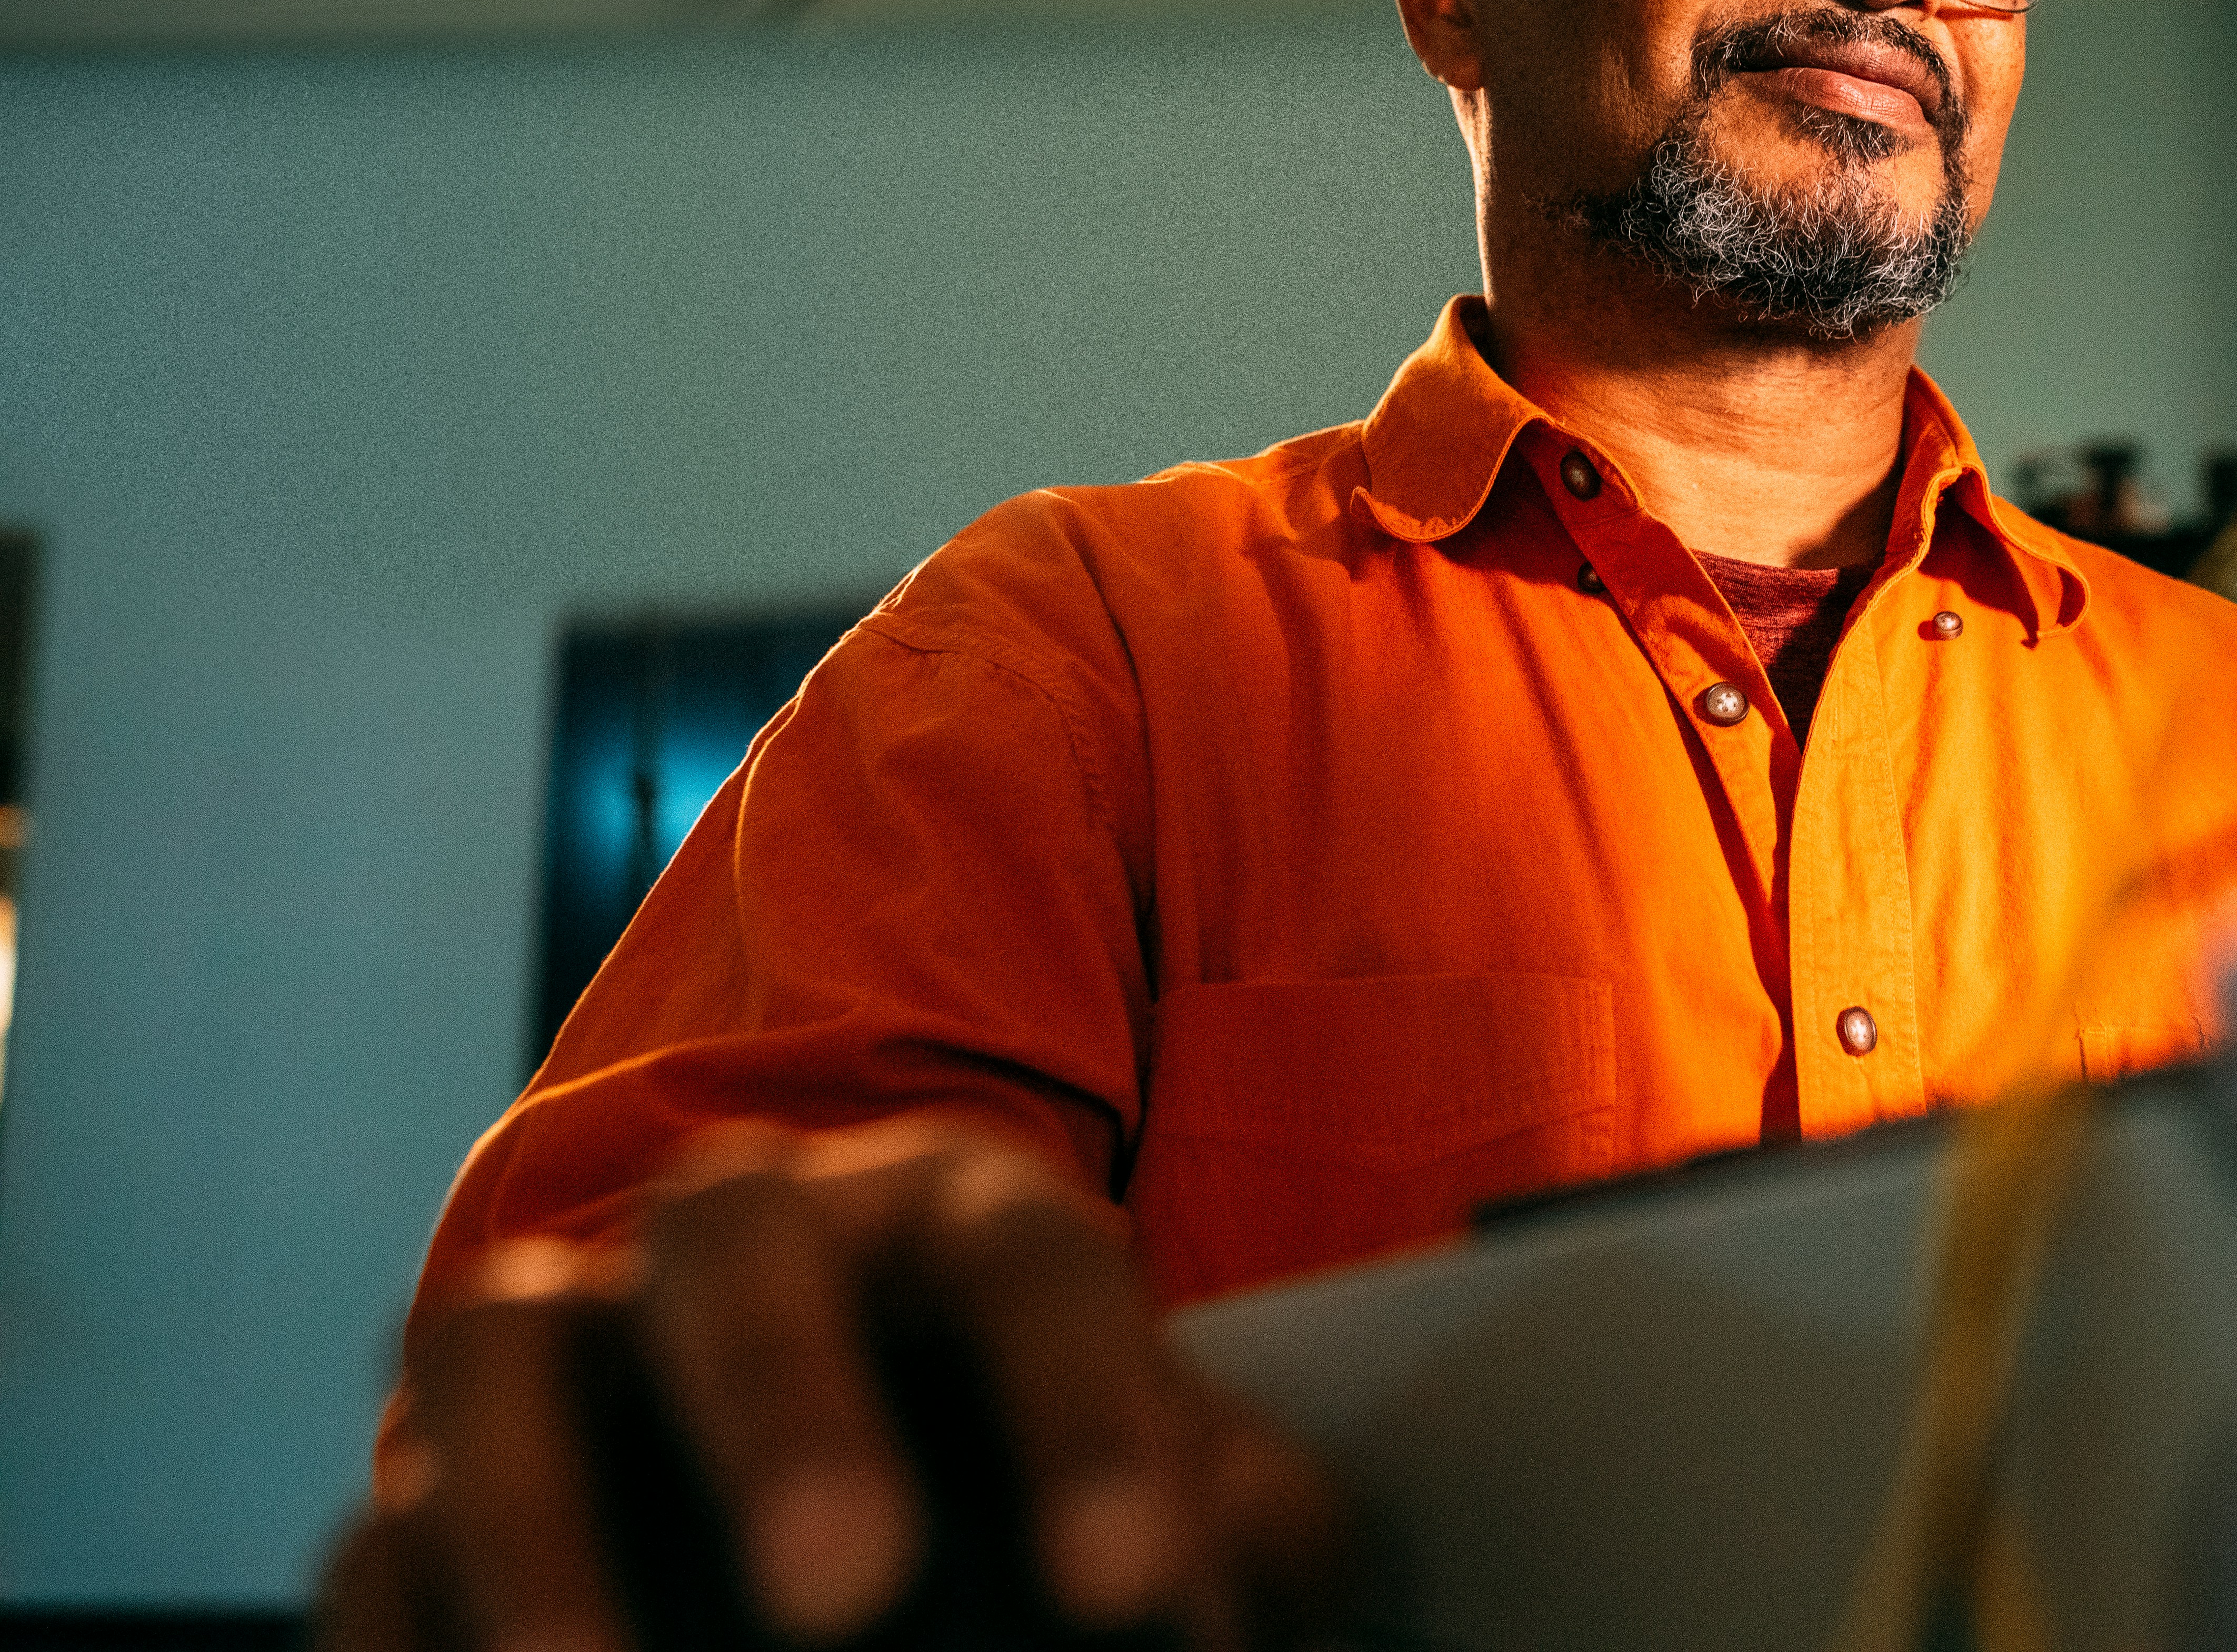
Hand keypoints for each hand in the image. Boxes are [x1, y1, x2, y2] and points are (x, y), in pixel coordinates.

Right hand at [320, 1120, 1352, 1651]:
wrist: (840, 1479)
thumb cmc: (1019, 1471)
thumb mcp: (1135, 1480)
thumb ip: (1207, 1513)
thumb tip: (1269, 1564)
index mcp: (951, 1216)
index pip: (1031, 1269)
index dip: (1085, 1421)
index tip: (1138, 1591)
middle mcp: (740, 1241)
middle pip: (736, 1247)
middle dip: (784, 1410)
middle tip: (851, 1594)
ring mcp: (556, 1347)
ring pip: (494, 1361)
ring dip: (541, 1531)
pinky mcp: (418, 1490)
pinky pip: (376, 1537)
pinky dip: (412, 1629)